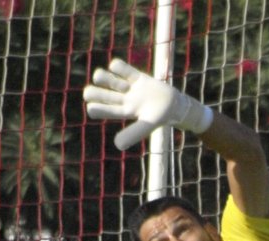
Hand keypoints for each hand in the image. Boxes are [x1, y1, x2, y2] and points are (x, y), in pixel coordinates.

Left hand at [82, 58, 213, 149]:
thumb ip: (133, 133)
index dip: (94, 108)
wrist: (176, 105)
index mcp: (122, 112)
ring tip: (111, 81)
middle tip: (95, 93)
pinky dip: (117, 66)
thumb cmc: (161, 117)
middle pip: (95, 94)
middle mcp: (121, 99)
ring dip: (104, 78)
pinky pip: (120, 67)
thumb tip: (117, 145)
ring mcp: (128, 87)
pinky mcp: (136, 77)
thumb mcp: (147, 125)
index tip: (97, 108)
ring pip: (104, 78)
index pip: (97, 110)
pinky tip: (123, 71)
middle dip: (93, 92)